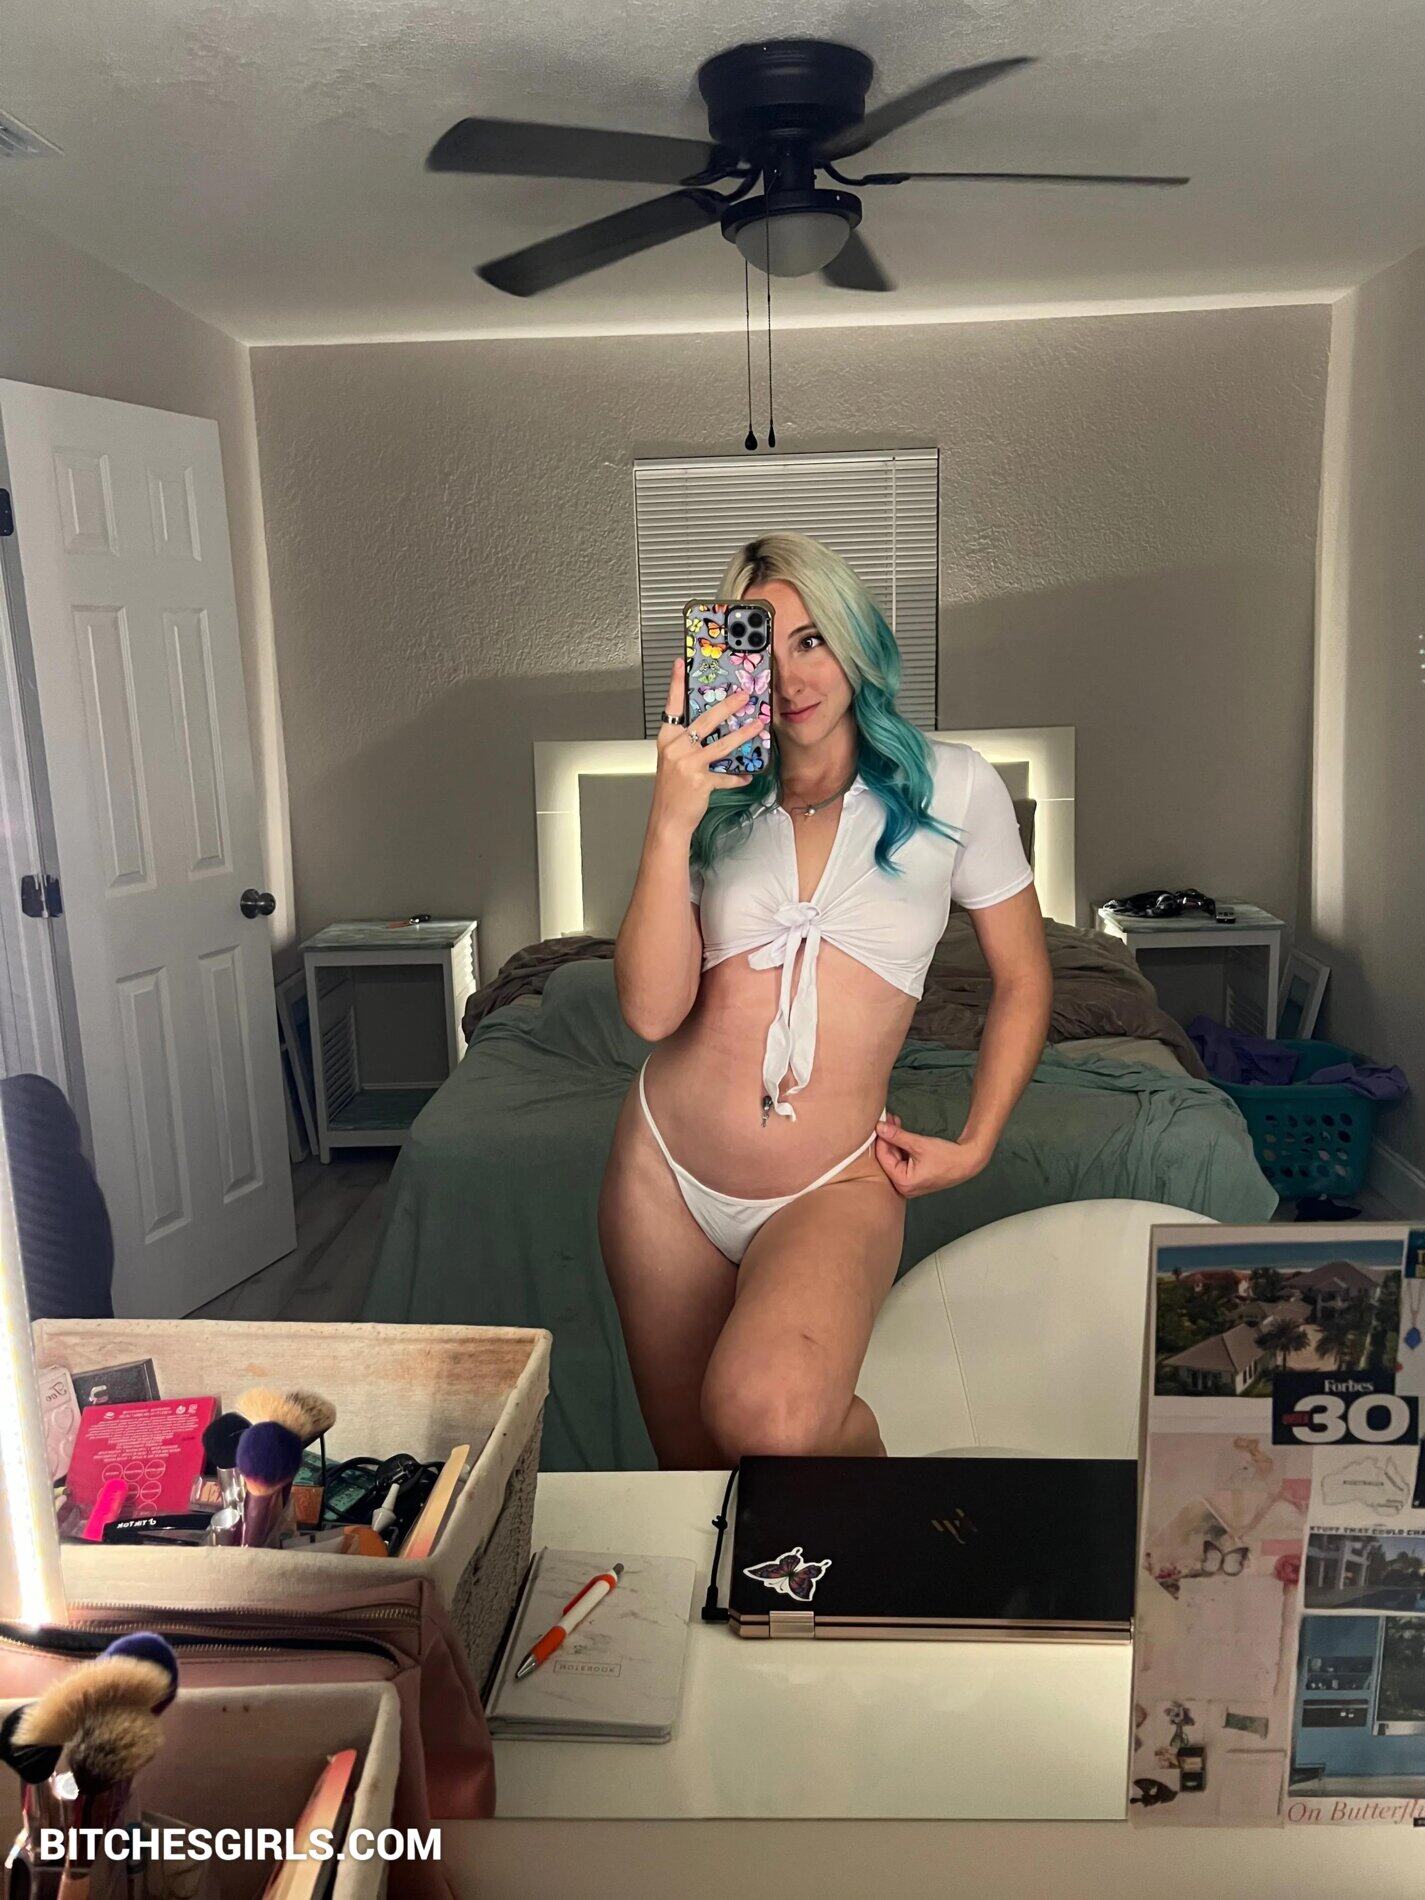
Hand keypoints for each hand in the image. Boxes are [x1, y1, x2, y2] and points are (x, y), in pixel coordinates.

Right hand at [650, 657, 767, 835]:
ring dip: (743, 734)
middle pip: (705, 720)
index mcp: (667, 739)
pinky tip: (747, 775)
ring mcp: (688, 764)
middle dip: (728, 706)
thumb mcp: (673, 760)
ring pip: (721, 744)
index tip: (681, 663)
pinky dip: (737, 776)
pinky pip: (725, 775)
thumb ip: (688, 743)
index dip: (676, 684)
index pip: (672, 706)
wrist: (667, 819)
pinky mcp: (700, 781)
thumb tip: (711, 728)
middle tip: (744, 695)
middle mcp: (676, 748)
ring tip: (758, 725)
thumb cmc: (672, 790)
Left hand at [873, 1111, 991, 1198]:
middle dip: (889, 1138)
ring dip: (896, 1141)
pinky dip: (903, 1148)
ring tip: (894, 1122)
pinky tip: (901, 1133)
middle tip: (887, 1120)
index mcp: (903, 1182)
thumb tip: (880, 1128)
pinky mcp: (915, 1178)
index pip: (884, 1158)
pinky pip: (904, 1161)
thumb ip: (897, 1136)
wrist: (968, 1161)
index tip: (879, 1124)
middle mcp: (904, 1187)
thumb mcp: (918, 1143)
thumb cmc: (947, 1156)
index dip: (881, 1139)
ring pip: (896, 1159)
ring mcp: (910, 1184)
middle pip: (889, 1159)